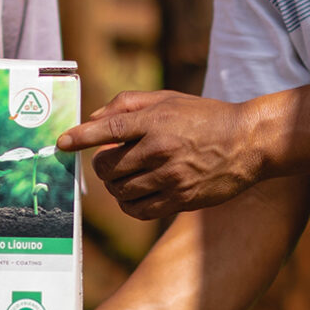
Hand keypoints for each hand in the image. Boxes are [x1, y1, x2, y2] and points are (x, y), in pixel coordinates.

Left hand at [59, 91, 270, 219]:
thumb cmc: (205, 116)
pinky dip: (128, 205)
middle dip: (100, 166)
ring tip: (123, 177)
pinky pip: (140, 210)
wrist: (248, 143)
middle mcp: (162, 150)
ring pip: (121, 191)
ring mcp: (172, 177)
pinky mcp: (181, 199)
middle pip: (109, 166)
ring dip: (114, 186)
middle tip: (107, 161)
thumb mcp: (169, 99)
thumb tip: (93, 117)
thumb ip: (128, 104)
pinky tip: (133, 195)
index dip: (82, 137)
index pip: (109, 130)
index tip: (62, 142)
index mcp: (157, 121)